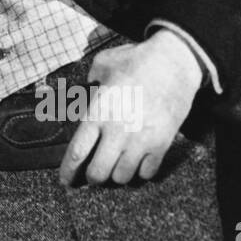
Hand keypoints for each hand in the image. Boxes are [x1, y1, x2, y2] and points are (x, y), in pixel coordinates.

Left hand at [59, 29, 202, 186]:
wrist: (174, 62)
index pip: (77, 152)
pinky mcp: (162, 144)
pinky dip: (140, 172)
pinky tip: (137, 162)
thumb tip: (85, 88)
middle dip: (93, 178)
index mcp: (99, 112)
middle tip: (93, 173)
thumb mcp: (103, 63)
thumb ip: (90, 80)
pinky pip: (147, 173)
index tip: (65, 180)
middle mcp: (117, 131)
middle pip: (98, 173)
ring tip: (116, 166)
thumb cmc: (137, 60)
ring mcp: (141, 140)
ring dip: (117, 175)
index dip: (69, 171)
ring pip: (122, 177)